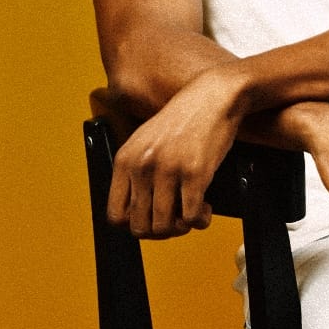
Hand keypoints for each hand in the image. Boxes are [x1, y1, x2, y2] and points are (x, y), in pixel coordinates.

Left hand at [105, 70, 242, 238]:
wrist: (213, 97)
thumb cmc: (183, 120)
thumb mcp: (145, 141)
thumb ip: (135, 172)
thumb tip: (135, 212)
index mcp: (125, 160)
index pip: (115, 216)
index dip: (134, 225)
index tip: (151, 219)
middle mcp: (142, 166)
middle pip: (140, 228)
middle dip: (160, 231)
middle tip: (175, 221)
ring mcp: (168, 170)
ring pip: (165, 227)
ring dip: (181, 228)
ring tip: (190, 214)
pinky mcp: (195, 174)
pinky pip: (191, 217)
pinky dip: (199, 221)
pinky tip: (205, 208)